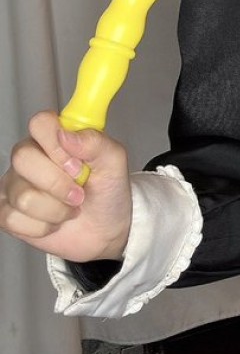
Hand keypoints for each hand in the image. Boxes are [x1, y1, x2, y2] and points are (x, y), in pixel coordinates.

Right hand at [0, 112, 132, 262]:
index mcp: (55, 137)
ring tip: (70, 207)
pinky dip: (43, 227)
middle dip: (58, 184)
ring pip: (23, 196)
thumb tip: (67, 135)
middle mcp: (31, 156)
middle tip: (78, 192)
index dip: (56, 144)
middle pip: (23, 158)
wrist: (105, 231)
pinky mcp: (7, 211)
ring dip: (56, 210)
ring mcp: (15, 184)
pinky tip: (54, 221)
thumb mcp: (114, 162)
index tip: (77, 164)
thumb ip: (96, 142)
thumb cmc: (107, 192)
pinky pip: (13, 219)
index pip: (40, 123)